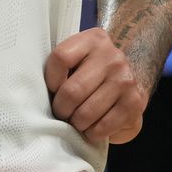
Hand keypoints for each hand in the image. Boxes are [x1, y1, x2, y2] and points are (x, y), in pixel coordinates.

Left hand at [44, 28, 147, 144]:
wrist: (130, 79)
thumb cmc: (92, 70)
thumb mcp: (78, 57)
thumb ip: (62, 65)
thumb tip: (38, 91)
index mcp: (93, 39)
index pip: (61, 57)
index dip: (51, 79)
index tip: (53, 88)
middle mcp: (112, 56)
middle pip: (72, 90)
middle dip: (61, 108)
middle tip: (61, 112)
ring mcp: (125, 80)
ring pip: (86, 113)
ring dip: (75, 123)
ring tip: (75, 120)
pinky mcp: (134, 103)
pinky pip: (102, 127)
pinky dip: (91, 133)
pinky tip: (90, 127)